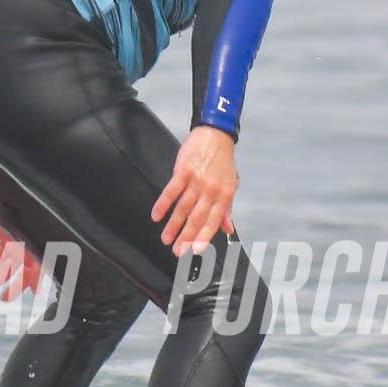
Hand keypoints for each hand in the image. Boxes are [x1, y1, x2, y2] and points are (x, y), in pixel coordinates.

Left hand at [0, 224, 40, 297]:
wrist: (37, 209)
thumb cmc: (44, 233)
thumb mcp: (43, 256)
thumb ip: (38, 274)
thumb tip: (36, 293)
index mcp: (33, 258)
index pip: (23, 277)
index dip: (15, 289)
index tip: (4, 299)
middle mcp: (22, 250)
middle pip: (7, 268)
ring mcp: (11, 237)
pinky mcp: (1, 226)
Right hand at [151, 126, 237, 254]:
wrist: (215, 135)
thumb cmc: (223, 161)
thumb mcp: (231, 185)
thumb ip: (227, 209)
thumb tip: (229, 229)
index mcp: (224, 195)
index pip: (213, 221)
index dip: (204, 237)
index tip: (194, 250)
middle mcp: (211, 190)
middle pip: (196, 218)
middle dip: (185, 237)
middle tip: (176, 251)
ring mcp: (196, 180)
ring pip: (182, 208)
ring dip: (173, 225)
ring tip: (165, 238)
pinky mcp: (183, 171)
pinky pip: (171, 191)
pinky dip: (162, 205)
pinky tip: (156, 216)